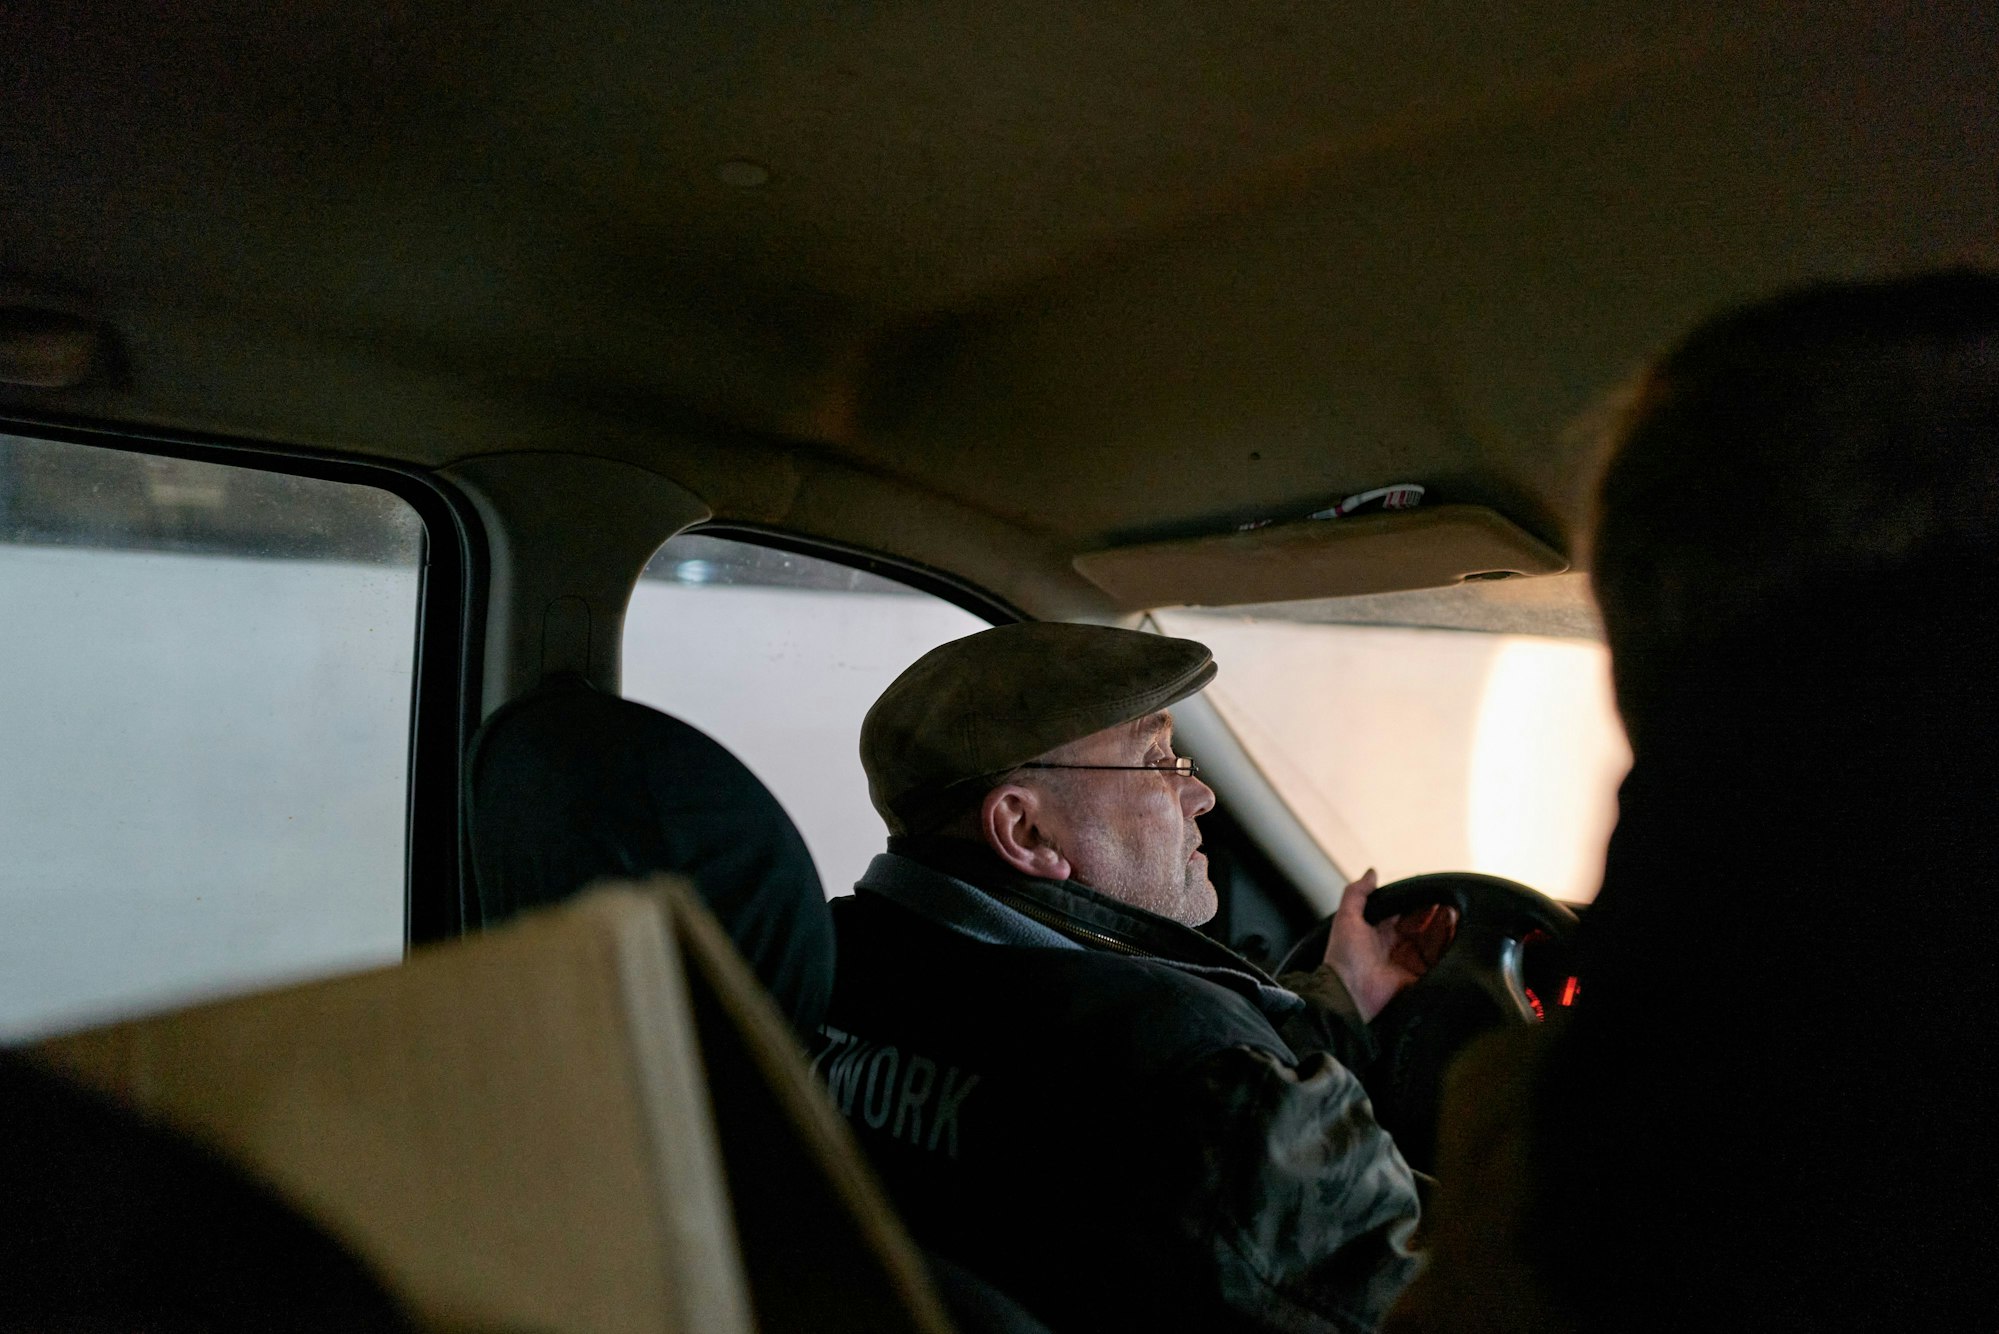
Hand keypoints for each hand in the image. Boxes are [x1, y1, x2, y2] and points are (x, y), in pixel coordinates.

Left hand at [1322, 869, 1458, 1022]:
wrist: (1347, 993)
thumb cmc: (1342, 958)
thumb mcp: (1346, 918)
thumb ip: (1357, 893)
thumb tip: (1371, 872)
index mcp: (1379, 932)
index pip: (1405, 913)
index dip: (1418, 904)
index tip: (1432, 894)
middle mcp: (1395, 946)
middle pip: (1422, 927)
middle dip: (1436, 914)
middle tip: (1449, 904)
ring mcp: (1408, 962)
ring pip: (1433, 942)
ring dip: (1445, 928)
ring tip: (1455, 916)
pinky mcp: (1418, 978)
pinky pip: (1438, 962)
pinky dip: (1448, 950)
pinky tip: (1454, 935)